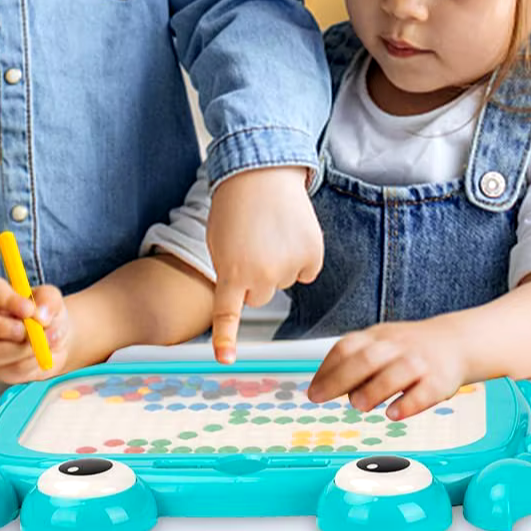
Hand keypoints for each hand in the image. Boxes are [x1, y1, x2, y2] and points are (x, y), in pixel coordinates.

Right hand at [0, 277, 69, 382]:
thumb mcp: (53, 300)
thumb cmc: (48, 314)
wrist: (56, 341)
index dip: (6, 300)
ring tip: (45, 342)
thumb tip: (40, 315)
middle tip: (24, 331)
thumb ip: (48, 301)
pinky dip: (32, 362)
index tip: (29, 309)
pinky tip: (42, 354)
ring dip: (25, 348)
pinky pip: (11, 370)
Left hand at [206, 166, 321, 362]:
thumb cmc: (235, 205)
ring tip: (270, 231)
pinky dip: (300, 256)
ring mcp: (289, 267)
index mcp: (231, 271)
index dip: (226, 339)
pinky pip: (306, 270)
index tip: (226, 359)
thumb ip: (228, 272)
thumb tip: (244, 293)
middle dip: (254, 277)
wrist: (262, 171)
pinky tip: (291, 233)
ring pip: (283, 282)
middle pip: (259, 297)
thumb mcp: (218, 242)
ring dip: (278, 263)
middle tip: (251, 244)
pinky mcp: (312, 255)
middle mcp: (261, 275)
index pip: (228, 314)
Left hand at [307, 316, 467, 419]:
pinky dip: (408, 404)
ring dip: (374, 389)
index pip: (347, 347)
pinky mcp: (439, 380)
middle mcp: (397, 346)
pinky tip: (393, 414)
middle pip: (367, 358)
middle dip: (341, 378)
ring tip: (358, 405)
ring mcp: (419, 362)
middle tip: (321, 397)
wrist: (456, 342)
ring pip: (395, 372)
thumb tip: (324, 386)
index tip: (313, 390)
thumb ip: (355, 362)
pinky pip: (424, 392)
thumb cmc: (410, 348)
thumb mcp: (381, 344)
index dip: (327, 368)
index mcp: (378, 336)